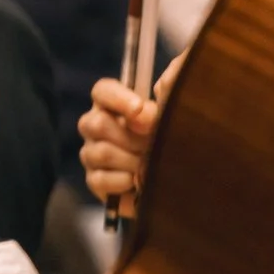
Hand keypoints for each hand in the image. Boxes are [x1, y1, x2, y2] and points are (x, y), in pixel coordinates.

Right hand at [80, 61, 179, 214]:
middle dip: (130, 138)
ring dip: (132, 162)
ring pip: (100, 153)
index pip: (103, 91)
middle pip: (96, 124)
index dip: (118, 99)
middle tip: (154, 146)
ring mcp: (92, 153)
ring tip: (151, 166)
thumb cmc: (175, 141)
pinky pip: (101, 179)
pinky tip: (140, 182)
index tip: (141, 110)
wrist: (181, 182)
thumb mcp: (175, 115)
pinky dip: (125, 182)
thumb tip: (156, 95)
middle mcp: (96, 126)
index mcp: (113, 105)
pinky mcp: (94, 180)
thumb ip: (169, 96)